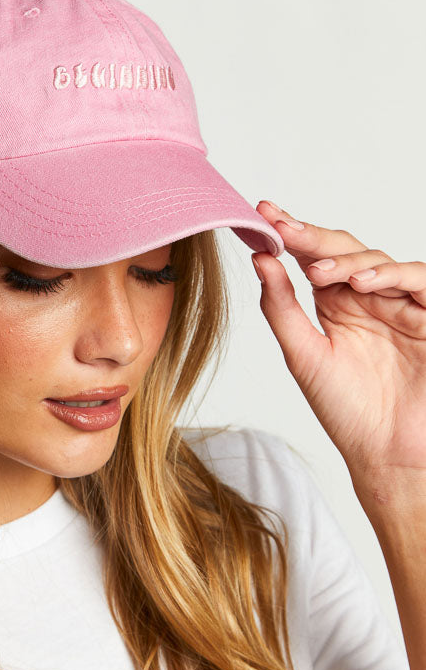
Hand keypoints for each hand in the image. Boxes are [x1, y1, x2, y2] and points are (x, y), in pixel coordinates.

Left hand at [250, 201, 425, 481]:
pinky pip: (420, 281)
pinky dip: (392, 274)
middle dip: (313, 236)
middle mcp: (370, 299)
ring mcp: (402, 305)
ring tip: (318, 270)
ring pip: (380, 260)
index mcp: (337, 305)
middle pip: (345, 250)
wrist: (387, 455)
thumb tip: (260, 259)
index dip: (291, 234)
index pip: (314, 258)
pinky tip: (361, 282)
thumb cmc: (348, 411)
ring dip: (347, 259)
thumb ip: (282, 308)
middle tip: (283, 228)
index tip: (262, 215)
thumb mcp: (304, 355)